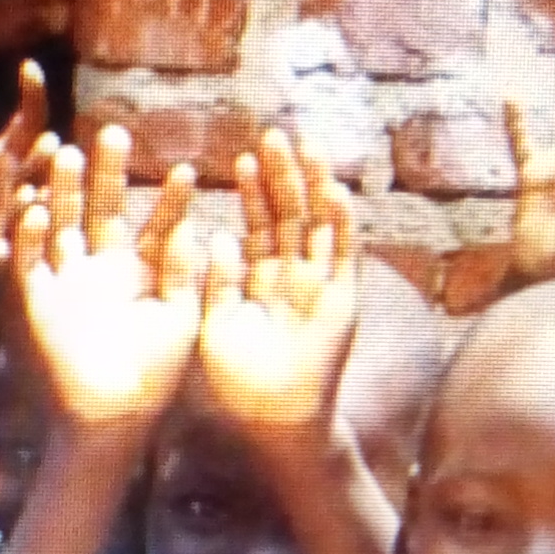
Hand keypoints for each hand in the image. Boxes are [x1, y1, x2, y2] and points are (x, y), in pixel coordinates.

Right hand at [11, 127, 201, 429]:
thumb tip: (192, 227)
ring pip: (59, 225)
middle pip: (98, 210)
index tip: (184, 171)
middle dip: (104, 174)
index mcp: (138, 274)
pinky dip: (29, 238)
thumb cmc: (156, 375)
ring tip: (68, 154)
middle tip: (111, 132)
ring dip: (62, 192)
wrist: (115, 417)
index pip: (153, 225)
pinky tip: (37, 210)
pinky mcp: (37, 301)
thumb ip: (185, 271)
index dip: (166, 200)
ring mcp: (65, 282)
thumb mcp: (181, 316)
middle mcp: (99, 270)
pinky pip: (28, 263)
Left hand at [196, 130, 356, 435]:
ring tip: (305, 146)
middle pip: (290, 213)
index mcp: (260, 277)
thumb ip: (213, 278)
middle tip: (273, 134)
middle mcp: (293, 275)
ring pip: (319, 225)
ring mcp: (320, 284)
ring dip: (313, 186)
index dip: (252, 190)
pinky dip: (341, 224)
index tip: (240, 156)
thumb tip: (212, 231)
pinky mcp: (342, 301)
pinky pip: (342, 256)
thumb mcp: (211, 319)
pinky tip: (334, 192)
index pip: (260, 222)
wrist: (270, 419)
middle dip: (282, 175)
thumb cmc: (235, 378)